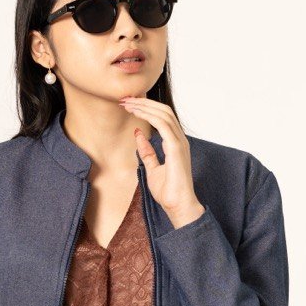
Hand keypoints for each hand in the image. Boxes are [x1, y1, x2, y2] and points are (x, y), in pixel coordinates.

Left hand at [118, 95, 204, 229]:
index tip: (129, 105)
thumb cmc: (169, 192)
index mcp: (176, 143)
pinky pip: (163, 125)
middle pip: (164, 111)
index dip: (146, 108)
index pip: (163, 117)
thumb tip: (139, 136)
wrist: (178, 206)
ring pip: (164, 114)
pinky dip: (149, 116)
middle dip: (144, 102)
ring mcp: (180, 143)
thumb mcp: (152, 169)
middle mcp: (180, 140)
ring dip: (144, 106)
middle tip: (125, 99)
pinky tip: (136, 113)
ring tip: (128, 103)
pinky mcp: (176, 148)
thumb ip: (147, 152)